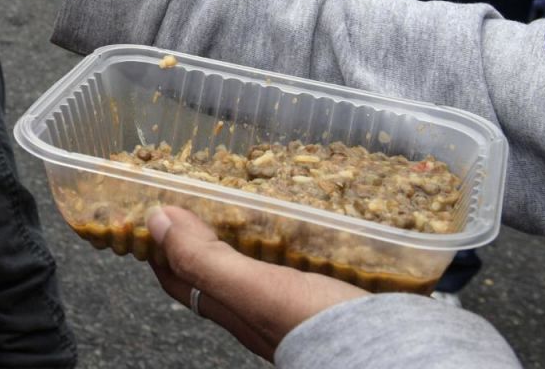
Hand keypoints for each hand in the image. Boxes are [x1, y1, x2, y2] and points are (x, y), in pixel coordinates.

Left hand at [147, 206, 368, 359]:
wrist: (390, 355)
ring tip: (255, 195)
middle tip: (204, 191)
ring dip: (253, 230)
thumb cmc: (317, 324)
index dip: (162, 246)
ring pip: (261, 262)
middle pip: (217, 269)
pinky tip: (309, 219)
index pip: (180, 277)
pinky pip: (302, 261)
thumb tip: (156, 222)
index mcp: (233, 309)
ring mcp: (296, 303)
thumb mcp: (252, 289)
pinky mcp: (330, 295)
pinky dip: (297, 238)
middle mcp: (259, 309)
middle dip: (205, 232)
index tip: (154, 208)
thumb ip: (203, 260)